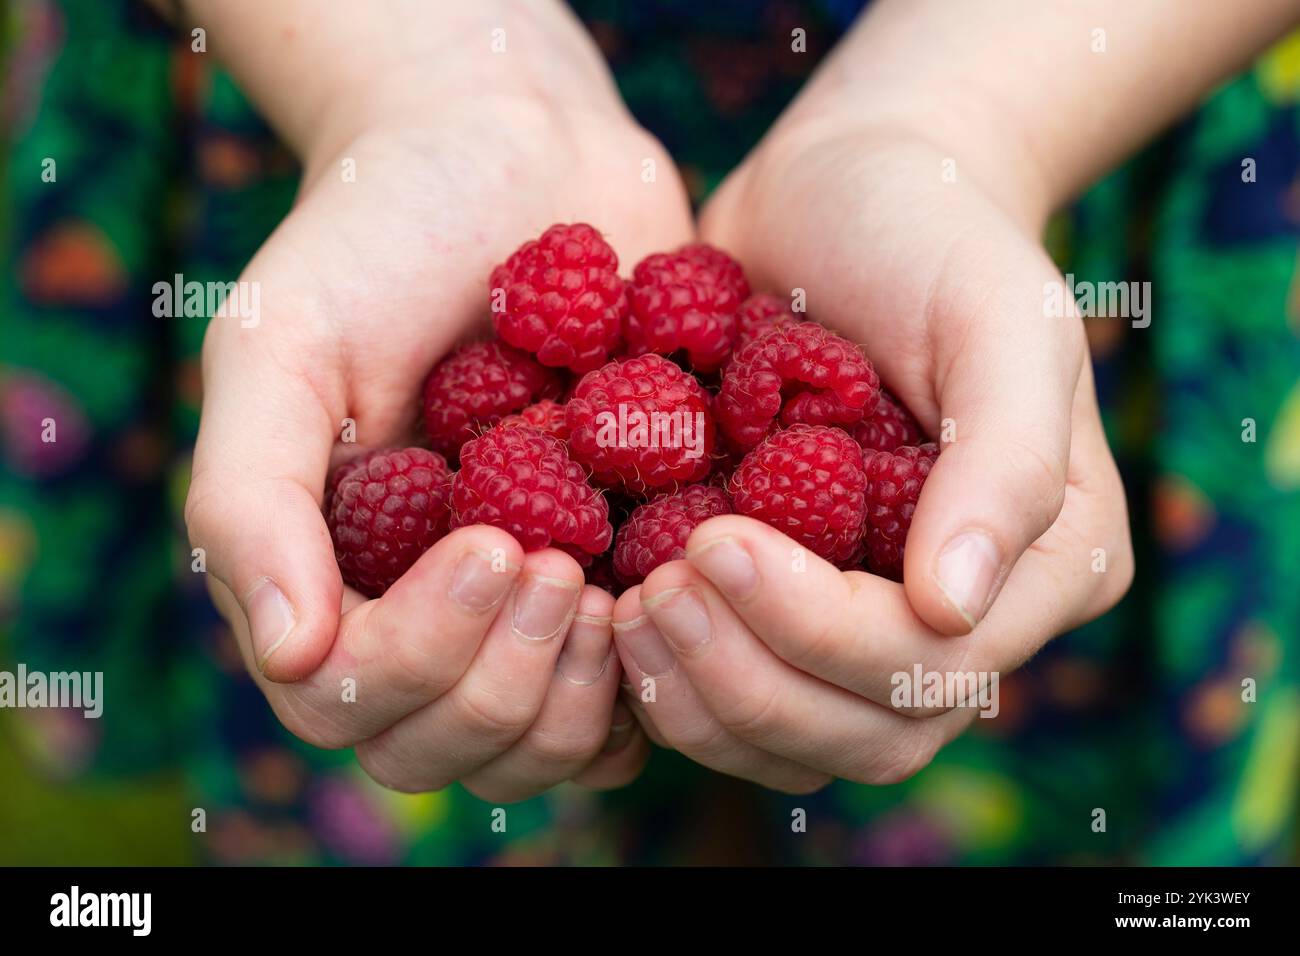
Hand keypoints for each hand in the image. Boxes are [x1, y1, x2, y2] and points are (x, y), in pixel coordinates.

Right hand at [184, 4, 691, 797]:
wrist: (518, 158)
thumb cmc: (382, 240)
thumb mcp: (283, 346)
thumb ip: (254, 498)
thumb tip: (288, 652)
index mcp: (335, 573)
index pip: (350, 702)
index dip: (420, 657)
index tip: (493, 542)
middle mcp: (430, 613)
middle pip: (452, 749)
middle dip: (507, 681)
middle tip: (564, 565)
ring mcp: (531, 609)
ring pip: (548, 748)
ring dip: (583, 693)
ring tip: (620, 581)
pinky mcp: (624, 582)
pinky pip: (644, 698)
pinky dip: (664, 674)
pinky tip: (685, 583)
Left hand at [608, 115, 1132, 789]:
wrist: (841, 192)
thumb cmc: (930, 235)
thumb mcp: (998, 315)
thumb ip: (1007, 460)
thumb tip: (955, 608)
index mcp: (1043, 566)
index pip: (931, 662)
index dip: (818, 631)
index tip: (716, 544)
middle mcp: (961, 618)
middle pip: (864, 733)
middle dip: (749, 681)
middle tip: (654, 596)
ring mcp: (868, 620)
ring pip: (794, 739)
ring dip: (700, 701)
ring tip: (624, 616)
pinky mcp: (787, 607)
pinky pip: (735, 702)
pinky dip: (672, 687)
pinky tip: (614, 620)